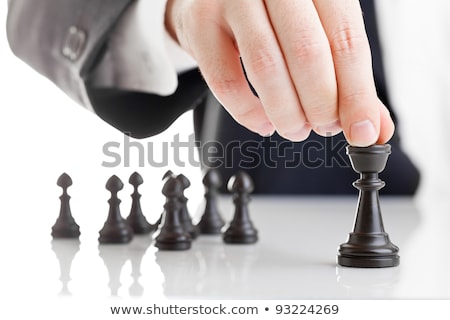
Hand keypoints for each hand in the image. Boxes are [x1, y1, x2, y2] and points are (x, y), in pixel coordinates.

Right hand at [165, 0, 393, 145]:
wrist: (213, 0)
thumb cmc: (270, 17)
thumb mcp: (316, 33)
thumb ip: (346, 76)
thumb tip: (373, 126)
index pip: (345, 40)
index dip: (356, 94)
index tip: (361, 131)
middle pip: (307, 53)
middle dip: (320, 105)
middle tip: (324, 126)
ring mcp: (233, 1)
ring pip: (266, 68)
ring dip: (287, 113)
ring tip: (295, 128)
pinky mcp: (201, 25)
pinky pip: (226, 82)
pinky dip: (248, 113)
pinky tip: (263, 122)